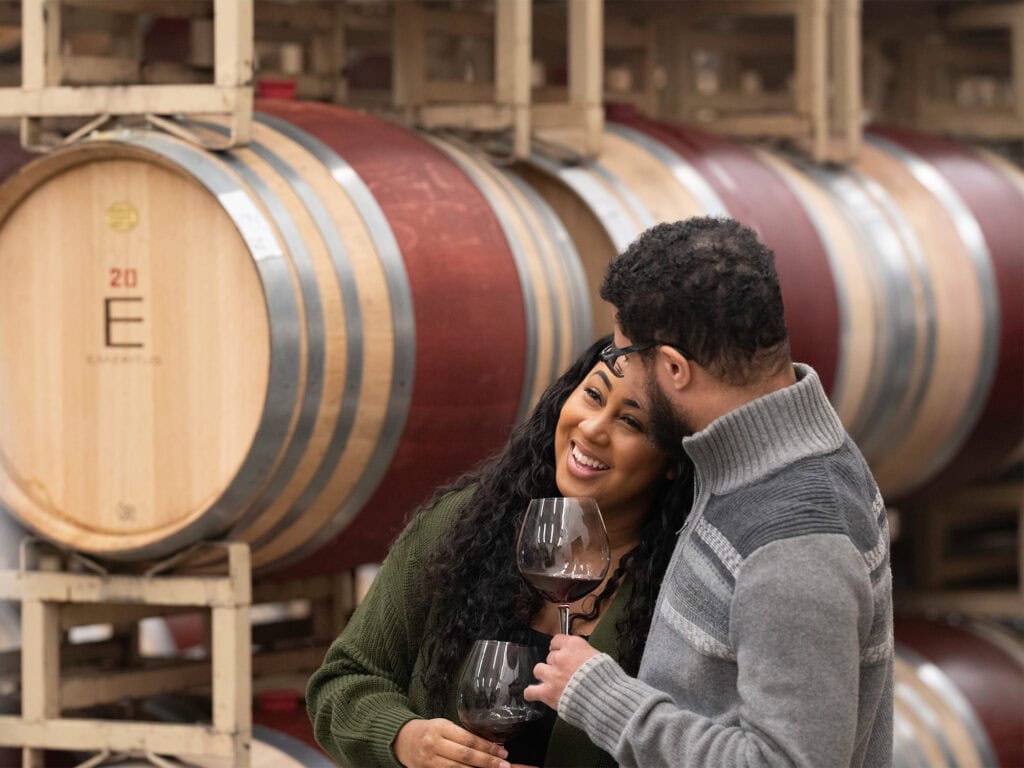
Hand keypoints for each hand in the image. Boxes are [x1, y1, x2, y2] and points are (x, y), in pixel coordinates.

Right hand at [394, 718, 510, 767]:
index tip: (503, 751)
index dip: (487, 747)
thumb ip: (462, 735)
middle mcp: (434, 745)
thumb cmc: (428, 731)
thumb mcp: (443, 726)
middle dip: (488, 761)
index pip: (468, 739)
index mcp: (440, 728)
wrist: (401, 741)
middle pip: (466, 756)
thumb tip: (489, 745)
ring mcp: (429, 761)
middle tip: (504, 764)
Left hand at [524, 633, 599, 710]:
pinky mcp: (547, 692)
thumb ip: (585, 655)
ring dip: (544, 675)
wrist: (603, 698)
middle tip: (564, 673)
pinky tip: (534, 694)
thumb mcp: (599, 658)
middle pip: (550, 657)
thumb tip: (580, 658)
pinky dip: (532, 693)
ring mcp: (552, 674)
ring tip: (551, 682)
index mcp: (573, 646)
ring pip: (538, 669)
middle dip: (556, 664)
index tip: (561, 652)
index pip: (557, 640)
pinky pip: (531, 691)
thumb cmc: (606, 678)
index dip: (559, 648)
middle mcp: (560, 657)